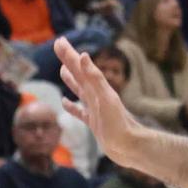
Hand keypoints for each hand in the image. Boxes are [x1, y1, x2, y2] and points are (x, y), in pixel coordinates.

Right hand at [55, 38, 146, 168]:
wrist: (129, 146)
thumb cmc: (119, 124)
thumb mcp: (106, 98)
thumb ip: (95, 78)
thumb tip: (82, 55)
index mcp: (96, 87)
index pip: (79, 67)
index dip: (69, 54)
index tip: (59, 41)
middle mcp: (95, 95)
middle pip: (78, 74)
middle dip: (68, 60)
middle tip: (58, 46)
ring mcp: (94, 108)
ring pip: (79, 89)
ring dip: (71, 79)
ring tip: (62, 69)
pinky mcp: (93, 122)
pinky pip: (79, 111)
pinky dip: (71, 106)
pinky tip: (64, 102)